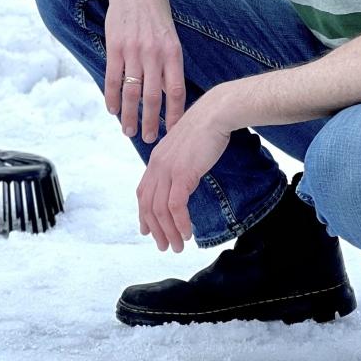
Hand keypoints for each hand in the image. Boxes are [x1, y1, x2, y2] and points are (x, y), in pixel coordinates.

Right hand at [103, 0, 185, 143]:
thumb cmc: (156, 13)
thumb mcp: (171, 36)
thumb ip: (169, 64)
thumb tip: (169, 93)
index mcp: (172, 52)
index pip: (176, 90)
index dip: (175, 114)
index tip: (173, 131)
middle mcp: (154, 54)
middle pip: (153, 97)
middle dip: (151, 122)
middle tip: (149, 139)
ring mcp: (133, 51)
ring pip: (131, 92)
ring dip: (129, 115)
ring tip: (129, 131)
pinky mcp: (115, 47)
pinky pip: (112, 78)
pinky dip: (111, 97)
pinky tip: (112, 110)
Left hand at [136, 95, 231, 251]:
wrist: (217, 113)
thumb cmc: (207, 128)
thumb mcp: (186, 147)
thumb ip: (179, 164)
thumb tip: (183, 180)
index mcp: (157, 159)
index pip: (143, 192)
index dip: (143, 214)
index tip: (148, 231)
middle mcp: (158, 165)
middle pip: (148, 205)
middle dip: (155, 230)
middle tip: (164, 247)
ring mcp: (168, 169)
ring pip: (160, 210)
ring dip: (168, 232)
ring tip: (177, 247)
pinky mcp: (183, 173)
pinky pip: (175, 206)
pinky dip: (180, 223)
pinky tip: (187, 234)